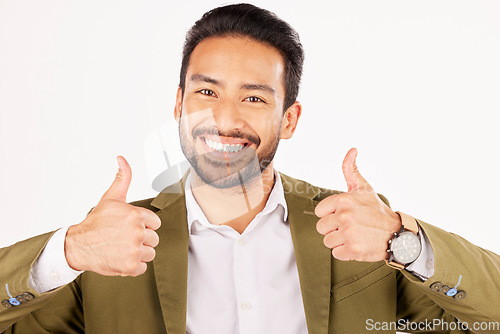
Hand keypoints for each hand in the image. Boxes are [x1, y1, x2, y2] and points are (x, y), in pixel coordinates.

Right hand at [65, 156, 160, 275]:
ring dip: (138, 253)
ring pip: (150, 253)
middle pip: (154, 239)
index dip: (144, 225)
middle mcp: (138, 232)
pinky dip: (133, 266)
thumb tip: (121, 159)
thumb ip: (122, 178)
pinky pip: (143, 267)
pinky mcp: (131, 266)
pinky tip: (121, 258)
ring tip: (122, 248)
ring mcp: (135, 250)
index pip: (155, 223)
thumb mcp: (111, 197)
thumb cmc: (96, 222)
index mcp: (137, 215)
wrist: (79, 245)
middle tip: (124, 238)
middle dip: (141, 240)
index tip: (130, 226)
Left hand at [315, 148, 400, 261]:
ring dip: (339, 241)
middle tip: (349, 227)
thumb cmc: (376, 211)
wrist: (397, 235)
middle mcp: (344, 215)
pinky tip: (357, 245)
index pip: (319, 211)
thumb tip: (352, 150)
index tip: (343, 215)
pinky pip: (336, 253)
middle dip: (333, 229)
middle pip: (321, 228)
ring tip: (354, 236)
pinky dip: (345, 252)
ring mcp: (349, 233)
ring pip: (327, 241)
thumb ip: (351, 170)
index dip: (330, 214)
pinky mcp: (353, 249)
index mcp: (343, 200)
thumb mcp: (364, 188)